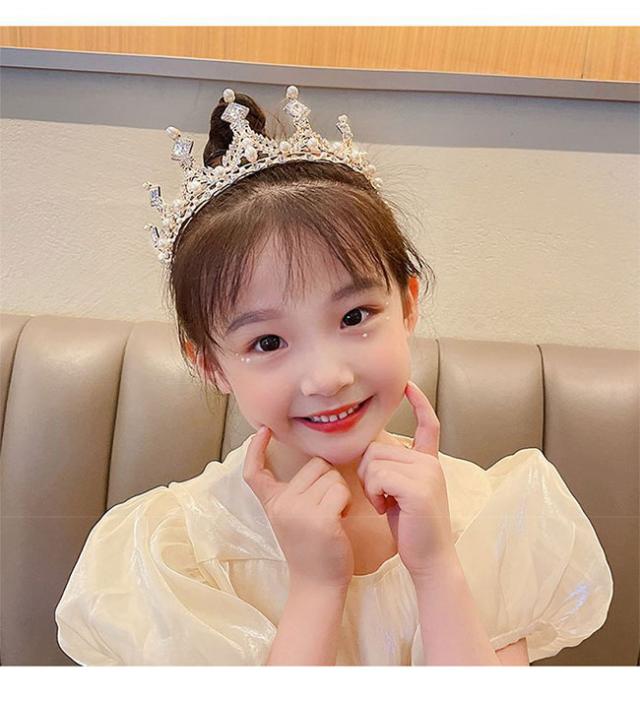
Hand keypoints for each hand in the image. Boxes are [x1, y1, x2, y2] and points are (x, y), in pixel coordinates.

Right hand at [243, 426, 354, 590]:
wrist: (318, 585)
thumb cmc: (313, 550)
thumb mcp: (293, 518)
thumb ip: (295, 492)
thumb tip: (315, 461)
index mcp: (272, 502)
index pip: (255, 471)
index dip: (256, 449)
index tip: (263, 431)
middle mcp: (281, 503)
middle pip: (315, 465)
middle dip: (328, 480)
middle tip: (327, 507)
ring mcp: (298, 510)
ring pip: (331, 476)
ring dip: (340, 492)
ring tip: (334, 516)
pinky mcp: (320, 518)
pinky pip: (340, 490)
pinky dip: (347, 503)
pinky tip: (341, 520)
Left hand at [356, 380, 455, 579]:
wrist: (429, 559)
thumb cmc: (411, 529)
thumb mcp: (402, 492)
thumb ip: (393, 469)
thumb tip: (372, 451)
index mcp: (428, 462)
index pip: (427, 423)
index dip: (419, 402)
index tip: (408, 385)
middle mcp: (430, 462)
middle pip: (378, 446)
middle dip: (368, 472)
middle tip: (381, 497)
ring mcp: (427, 472)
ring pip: (374, 460)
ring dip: (369, 485)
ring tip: (385, 503)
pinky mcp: (418, 487)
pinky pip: (378, 475)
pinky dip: (374, 493)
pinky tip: (386, 508)